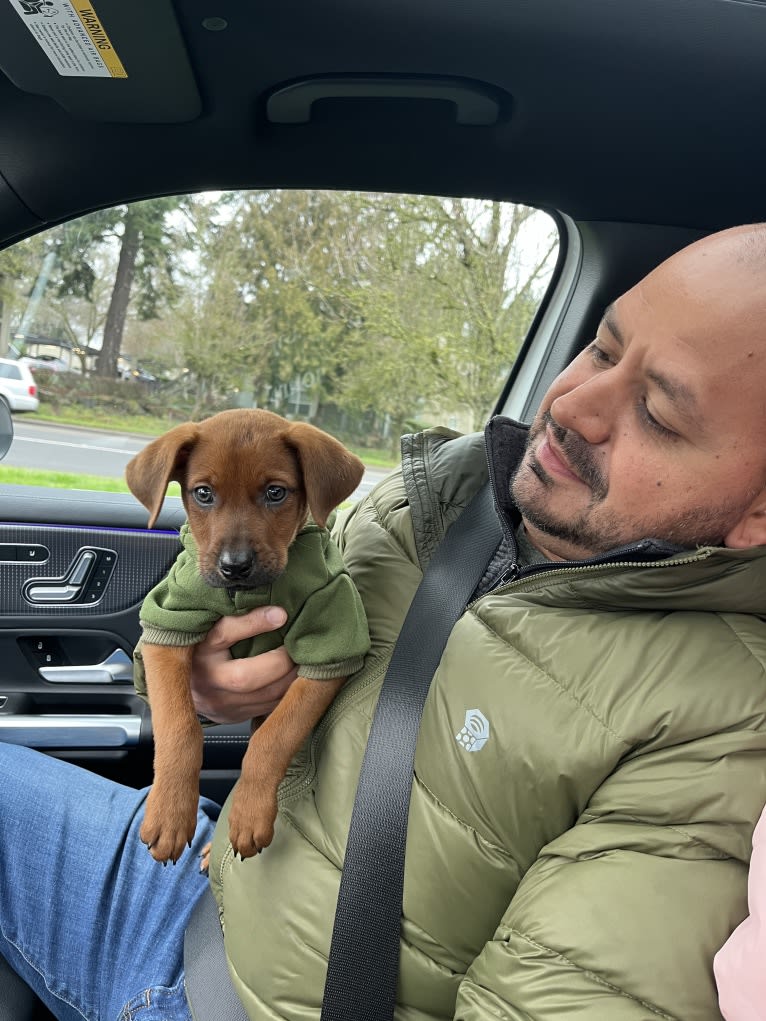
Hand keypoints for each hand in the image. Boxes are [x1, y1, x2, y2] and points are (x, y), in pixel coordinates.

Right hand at [190, 606, 296, 723]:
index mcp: (199, 653)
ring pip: (264, 696)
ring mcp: (222, 706)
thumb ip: (239, 618)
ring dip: (291, 678)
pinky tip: (296, 676)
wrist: (184, 685)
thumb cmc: (203, 649)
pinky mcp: (236, 717)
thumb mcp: (212, 628)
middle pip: (247, 677)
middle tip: (299, 644)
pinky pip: (270, 707)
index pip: (224, 634)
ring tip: (303, 659)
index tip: (282, 614)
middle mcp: (208, 683)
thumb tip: (279, 613)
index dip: (254, 624)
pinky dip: (288, 691)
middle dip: (281, 661)